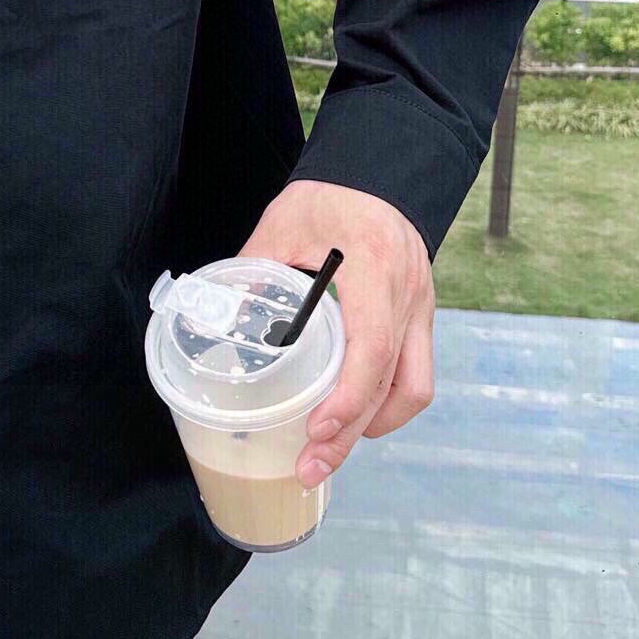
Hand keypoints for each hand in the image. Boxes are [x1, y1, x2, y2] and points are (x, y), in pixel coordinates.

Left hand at [235, 180, 434, 488]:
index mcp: (374, 268)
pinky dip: (385, 401)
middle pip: (396, 385)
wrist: (378, 171)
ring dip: (375, 425)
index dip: (347, 398)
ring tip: (330, 449)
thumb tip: (217, 319)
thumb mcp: (283, 225)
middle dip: (353, 434)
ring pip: (415, 388)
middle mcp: (409, 294)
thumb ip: (253, 270)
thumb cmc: (329, 196)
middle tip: (311, 467)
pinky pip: (414, 372)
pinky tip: (351, 414)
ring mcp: (422, 308)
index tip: (315, 429)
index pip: (372, 348)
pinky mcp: (421, 316)